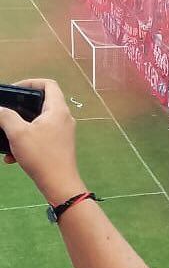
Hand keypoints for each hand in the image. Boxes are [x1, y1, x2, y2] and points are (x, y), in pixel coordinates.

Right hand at [0, 79, 84, 203]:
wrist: (59, 184)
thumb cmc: (41, 155)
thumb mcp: (18, 133)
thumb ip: (6, 116)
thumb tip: (0, 109)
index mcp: (58, 110)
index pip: (49, 84)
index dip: (31, 82)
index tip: (14, 91)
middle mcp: (64, 118)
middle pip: (42, 103)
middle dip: (20, 108)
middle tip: (6, 113)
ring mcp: (63, 133)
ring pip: (38, 123)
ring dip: (20, 129)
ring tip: (5, 138)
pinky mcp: (60, 146)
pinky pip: (40, 137)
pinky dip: (26, 143)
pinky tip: (11, 157)